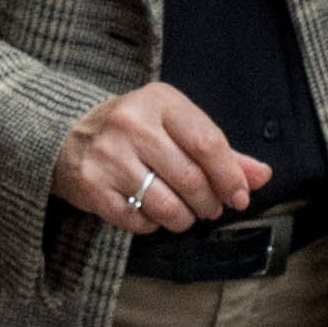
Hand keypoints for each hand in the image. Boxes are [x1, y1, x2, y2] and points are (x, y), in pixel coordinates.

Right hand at [54, 82, 264, 236]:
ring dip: (185, 219)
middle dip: (209, 202)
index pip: (208, 143)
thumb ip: (219, 151)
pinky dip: (153, 225)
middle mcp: (132, 124)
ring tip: (185, 215)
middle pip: (190, 178)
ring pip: (166, 205)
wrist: (65, 135)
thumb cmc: (133, 130)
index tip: (239, 196)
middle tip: (211, 209)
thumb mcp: (174, 125)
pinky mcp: (92, 187)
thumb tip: (261, 176)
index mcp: (160, 101)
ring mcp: (109, 156)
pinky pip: (138, 221)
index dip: (230, 177)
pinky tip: (153, 214)